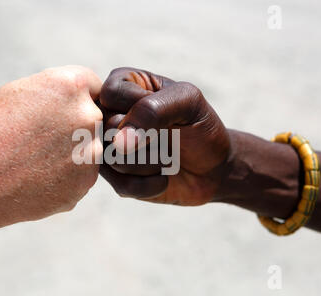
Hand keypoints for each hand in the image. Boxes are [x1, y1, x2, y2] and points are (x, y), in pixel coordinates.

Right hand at [0, 65, 102, 224]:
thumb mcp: (21, 91)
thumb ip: (59, 91)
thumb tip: (83, 99)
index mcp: (72, 86)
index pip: (93, 86)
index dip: (75, 98)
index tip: (58, 111)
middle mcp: (88, 117)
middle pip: (94, 118)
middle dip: (75, 126)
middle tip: (41, 139)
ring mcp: (90, 154)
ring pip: (89, 149)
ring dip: (72, 153)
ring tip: (35, 161)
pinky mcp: (84, 184)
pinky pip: (81, 175)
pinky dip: (66, 177)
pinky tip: (37, 178)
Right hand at [99, 67, 229, 204]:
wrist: (214, 168)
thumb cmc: (200, 126)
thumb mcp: (187, 103)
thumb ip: (152, 110)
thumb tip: (118, 141)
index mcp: (123, 84)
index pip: (110, 94)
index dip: (140, 110)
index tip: (166, 115)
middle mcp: (109, 113)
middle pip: (106, 129)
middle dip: (147, 139)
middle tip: (168, 136)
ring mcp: (108, 146)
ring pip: (112, 159)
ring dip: (150, 163)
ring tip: (165, 156)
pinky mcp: (114, 176)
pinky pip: (121, 184)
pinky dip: (150, 185)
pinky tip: (162, 177)